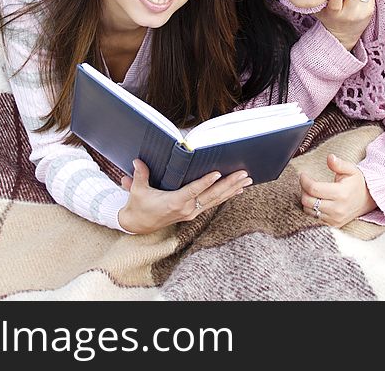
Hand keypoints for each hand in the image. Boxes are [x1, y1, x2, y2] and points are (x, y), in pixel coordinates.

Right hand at [118, 159, 252, 233]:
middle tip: (243, 174)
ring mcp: (191, 212)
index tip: (218, 174)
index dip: (206, 182)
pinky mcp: (193, 213)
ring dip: (232, 189)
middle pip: (212, 195)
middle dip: (229, 184)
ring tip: (246, 180)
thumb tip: (138, 160)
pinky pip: (213, 203)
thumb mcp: (137, 190)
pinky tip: (237, 190)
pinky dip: (226, 195)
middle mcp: (187, 209)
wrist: (138, 225)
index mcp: (175, 202)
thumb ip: (140, 175)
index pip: (194, 191)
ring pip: (216, 200)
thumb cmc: (138, 206)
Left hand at [299, 154, 376, 227]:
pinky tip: (315, 201)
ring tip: (312, 192)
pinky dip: (311, 210)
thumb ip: (339, 164)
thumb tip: (330, 157)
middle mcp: (337, 209)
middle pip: (308, 201)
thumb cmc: (357, 183)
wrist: (369, 199)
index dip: (304, 181)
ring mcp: (335, 219)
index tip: (303, 175)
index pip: (314, 188)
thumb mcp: (351, 170)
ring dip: (306, 200)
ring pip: (308, 210)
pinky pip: (314, 218)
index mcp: (341, 193)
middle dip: (303, 190)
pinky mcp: (333, 224)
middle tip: (306, 183)